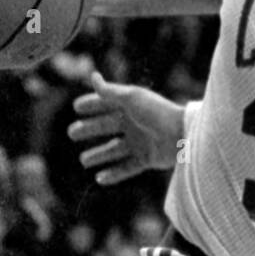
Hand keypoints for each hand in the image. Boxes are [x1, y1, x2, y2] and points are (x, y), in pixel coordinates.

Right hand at [67, 71, 188, 185]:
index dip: (91, 104)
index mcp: (131, 106)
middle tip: (71, 133)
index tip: (76, 107)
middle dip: (89, 129)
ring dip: (98, 155)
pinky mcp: (148, 160)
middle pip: (106, 127)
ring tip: (83, 161)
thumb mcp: (131, 99)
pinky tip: (99, 178)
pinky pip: (127, 168)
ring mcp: (141, 143)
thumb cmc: (157, 113)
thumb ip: (109, 91)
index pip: (106, 103)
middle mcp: (134, 124)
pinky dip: (114, 174)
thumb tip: (92, 77)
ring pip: (114, 150)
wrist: (183, 135)